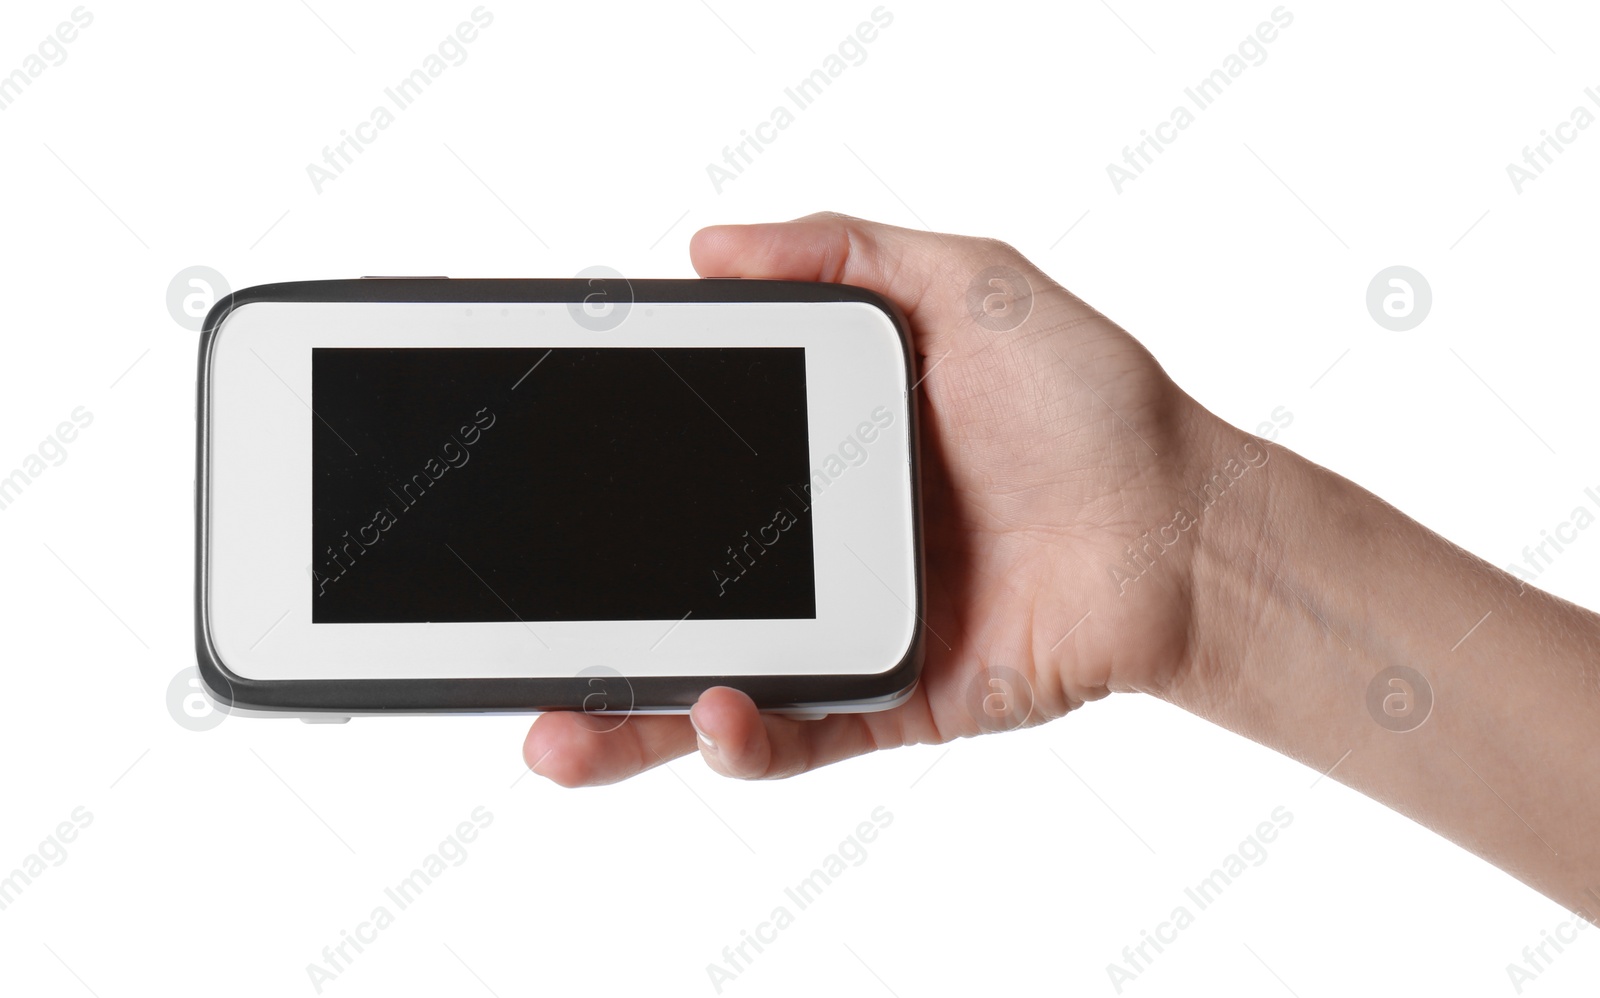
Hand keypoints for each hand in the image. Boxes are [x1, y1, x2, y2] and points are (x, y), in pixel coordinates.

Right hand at [524, 212, 1230, 785]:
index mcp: (816, 454)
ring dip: (623, 718)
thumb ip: (842, 257)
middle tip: (506, 635)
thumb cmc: (1091, 402)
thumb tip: (705, 250)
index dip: (604, 481)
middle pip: (672, 596)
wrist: (1187, 525)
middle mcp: (816, 549)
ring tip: (554, 731)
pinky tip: (711, 718)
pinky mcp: (892, 702)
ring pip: (710, 687)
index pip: (680, 472)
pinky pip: (803, 736)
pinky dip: (747, 739)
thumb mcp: (966, 287)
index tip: (537, 478)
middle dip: (580, 631)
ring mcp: (847, 630)